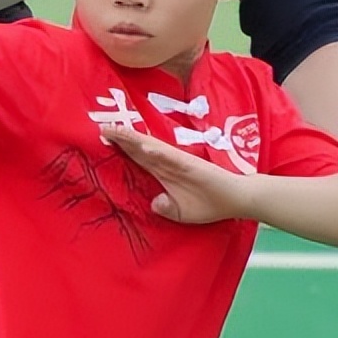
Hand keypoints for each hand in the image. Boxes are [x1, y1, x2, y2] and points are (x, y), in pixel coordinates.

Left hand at [100, 126, 241, 222]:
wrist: (236, 200)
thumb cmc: (210, 203)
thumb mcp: (181, 212)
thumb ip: (166, 207)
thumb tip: (154, 203)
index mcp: (164, 172)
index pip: (137, 157)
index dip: (121, 148)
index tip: (103, 139)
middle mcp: (168, 163)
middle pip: (139, 148)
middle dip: (121, 138)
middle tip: (101, 126)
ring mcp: (177, 162)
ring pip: (150, 147)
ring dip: (133, 139)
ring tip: (115, 130)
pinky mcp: (189, 165)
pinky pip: (170, 157)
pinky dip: (157, 152)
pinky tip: (144, 146)